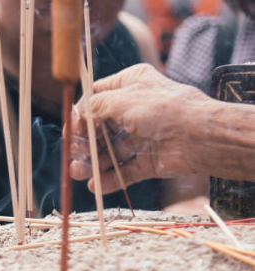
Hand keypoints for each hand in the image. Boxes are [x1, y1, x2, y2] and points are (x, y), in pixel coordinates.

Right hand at [70, 64, 208, 192]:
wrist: (200, 137)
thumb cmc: (163, 109)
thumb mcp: (121, 100)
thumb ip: (93, 107)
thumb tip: (76, 114)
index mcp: (130, 85)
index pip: (95, 99)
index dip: (80, 116)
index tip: (70, 132)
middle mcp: (133, 110)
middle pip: (99, 128)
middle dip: (84, 144)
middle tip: (75, 155)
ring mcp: (141, 136)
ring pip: (109, 152)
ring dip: (92, 163)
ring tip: (79, 173)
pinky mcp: (148, 160)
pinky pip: (124, 170)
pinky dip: (110, 178)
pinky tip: (96, 185)